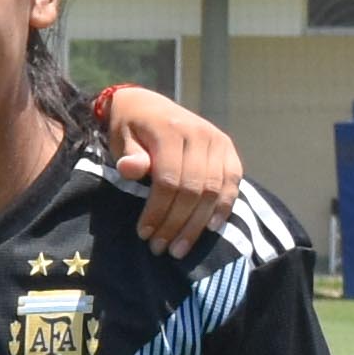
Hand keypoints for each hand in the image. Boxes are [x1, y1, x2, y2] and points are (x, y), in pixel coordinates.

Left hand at [93, 85, 247, 254]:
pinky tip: (212, 228)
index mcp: (172, 129)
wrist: (146, 105)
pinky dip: (224, 206)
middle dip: (177, 224)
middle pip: (194, 189)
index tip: (144, 234)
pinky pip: (232, 182)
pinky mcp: (228, 149)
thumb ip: (129, 154)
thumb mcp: (121, 137)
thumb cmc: (130, 128)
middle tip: (162, 249)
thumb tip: (130, 168)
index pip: (169, 179)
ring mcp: (218, 141)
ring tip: (181, 248)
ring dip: (198, 224)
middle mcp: (200, 134)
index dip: (158, 210)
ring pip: (214, 190)